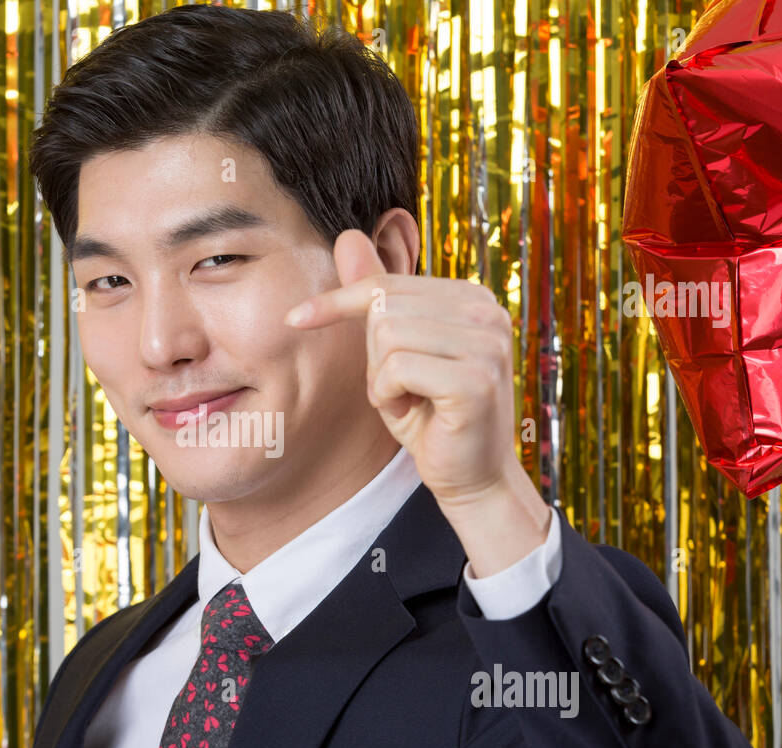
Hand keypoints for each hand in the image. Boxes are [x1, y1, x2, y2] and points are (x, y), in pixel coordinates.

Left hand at [284, 229, 518, 510]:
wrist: (471, 477)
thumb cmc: (430, 416)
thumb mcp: (393, 354)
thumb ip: (375, 298)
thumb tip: (347, 235)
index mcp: (472, 298)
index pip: (386, 284)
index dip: (337, 302)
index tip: (295, 319)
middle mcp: (487, 313)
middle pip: (384, 307)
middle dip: (373, 355)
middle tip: (398, 390)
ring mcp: (487, 344)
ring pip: (388, 336)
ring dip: (381, 379)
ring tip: (409, 401)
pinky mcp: (477, 380)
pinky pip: (398, 368)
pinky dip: (389, 396)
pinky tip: (415, 414)